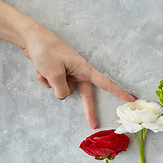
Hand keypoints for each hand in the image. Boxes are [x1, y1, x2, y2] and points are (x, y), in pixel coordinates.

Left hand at [21, 23, 135, 128]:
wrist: (31, 38)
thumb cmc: (46, 51)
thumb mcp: (54, 73)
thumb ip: (62, 90)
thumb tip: (63, 96)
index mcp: (83, 69)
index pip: (105, 83)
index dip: (119, 92)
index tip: (131, 99)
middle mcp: (78, 72)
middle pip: (85, 94)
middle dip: (87, 109)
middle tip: (93, 124)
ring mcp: (68, 72)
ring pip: (63, 89)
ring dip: (52, 83)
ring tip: (45, 70)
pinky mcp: (58, 72)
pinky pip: (54, 84)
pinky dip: (46, 79)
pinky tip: (40, 70)